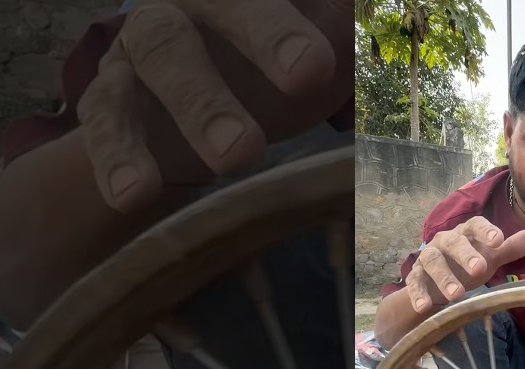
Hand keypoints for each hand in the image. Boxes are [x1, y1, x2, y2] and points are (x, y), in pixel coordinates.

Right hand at [79, 0, 350, 211]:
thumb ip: (354, 33)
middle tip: (309, 75)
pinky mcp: (108, 93)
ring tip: (240, 157)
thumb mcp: (321, 42)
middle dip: (264, 34)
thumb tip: (419, 21)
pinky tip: (137, 193)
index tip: (338, 47)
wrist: (181, 98)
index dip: (296, 13)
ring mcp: (143, 42)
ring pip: (161, 54)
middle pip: (223, 3)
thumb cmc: (269, 61)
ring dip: (201, 104)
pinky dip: (118, 156)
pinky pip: (106, 118)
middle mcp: (194, 0)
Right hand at [404, 217, 524, 312]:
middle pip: (453, 243)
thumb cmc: (466, 265)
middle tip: (479, 270)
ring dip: (443, 277)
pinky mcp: (415, 276)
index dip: (486, 231)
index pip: (475, 225)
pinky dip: (418, 294)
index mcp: (464, 233)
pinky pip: (414, 283)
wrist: (435, 281)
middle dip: (465, 255)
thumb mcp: (488, 258)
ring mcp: (427, 258)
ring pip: (433, 262)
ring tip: (457, 295)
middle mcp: (444, 242)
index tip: (498, 241)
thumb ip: (507, 249)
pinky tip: (425, 307)